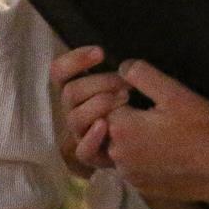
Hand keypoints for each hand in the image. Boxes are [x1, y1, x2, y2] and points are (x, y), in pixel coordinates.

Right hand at [50, 45, 130, 175]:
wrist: (150, 146)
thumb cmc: (136, 108)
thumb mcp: (127, 85)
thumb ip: (120, 71)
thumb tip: (127, 61)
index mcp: (77, 91)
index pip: (59, 72)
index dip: (74, 60)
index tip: (100, 53)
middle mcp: (73, 111)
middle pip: (70, 92)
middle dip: (99, 83)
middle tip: (126, 83)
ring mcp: (79, 134)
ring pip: (74, 118)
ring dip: (99, 105)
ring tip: (126, 99)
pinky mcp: (90, 156)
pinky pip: (82, 151)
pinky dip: (92, 137)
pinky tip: (105, 125)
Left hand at [104, 60, 208, 202]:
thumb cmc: (201, 130)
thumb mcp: (175, 93)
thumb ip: (143, 75)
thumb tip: (123, 68)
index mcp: (121, 127)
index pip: (103, 104)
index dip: (120, 95)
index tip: (138, 94)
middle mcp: (117, 154)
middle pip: (107, 127)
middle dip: (123, 116)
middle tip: (152, 110)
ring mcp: (129, 174)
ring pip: (117, 148)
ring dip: (130, 137)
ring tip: (158, 129)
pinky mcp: (141, 187)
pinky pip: (130, 166)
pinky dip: (139, 156)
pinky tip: (162, 149)